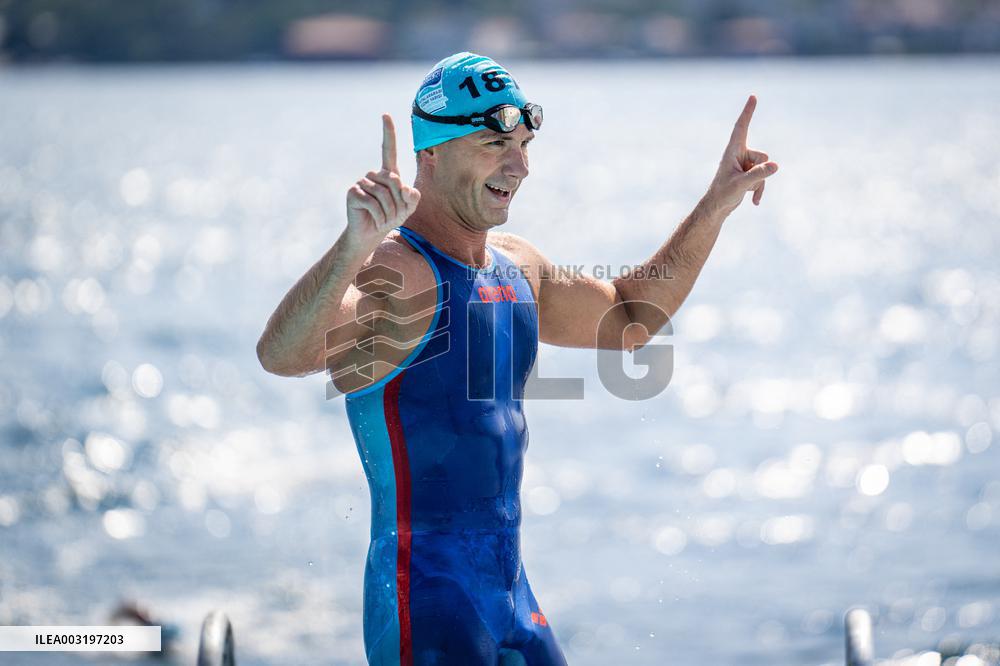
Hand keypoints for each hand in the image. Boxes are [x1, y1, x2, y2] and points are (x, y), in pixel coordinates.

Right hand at [345, 114, 420, 248]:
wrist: (371, 234)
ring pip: (384, 194)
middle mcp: (373, 174)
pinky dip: (379, 216)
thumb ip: (413, 197)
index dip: (388, 132)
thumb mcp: (408, 208)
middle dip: (399, 202)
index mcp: (388, 174)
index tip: (385, 115)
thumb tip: (405, 188)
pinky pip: (372, 203)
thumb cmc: (390, 218)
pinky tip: (375, 221)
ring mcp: (362, 182)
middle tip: (394, 216)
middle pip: (394, 181)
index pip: (388, 150)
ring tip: (384, 219)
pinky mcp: (353, 192)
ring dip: (389, 212)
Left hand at [704, 95, 777, 215]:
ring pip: (765, 167)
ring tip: (744, 190)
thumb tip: (776, 165)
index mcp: (733, 150)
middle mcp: (739, 154)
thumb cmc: (723, 194)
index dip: (748, 112)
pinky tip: (754, 202)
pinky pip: (763, 177)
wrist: (717, 207)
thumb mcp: (741, 184)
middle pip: (763, 156)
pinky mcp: (749, 173)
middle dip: (759, 171)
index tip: (753, 97)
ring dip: (758, 182)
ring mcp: (745, 163)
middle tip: (742, 182)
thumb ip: (758, 174)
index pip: (742, 127)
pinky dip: (759, 189)